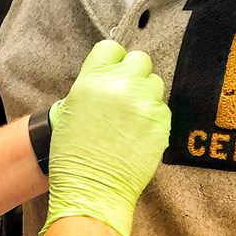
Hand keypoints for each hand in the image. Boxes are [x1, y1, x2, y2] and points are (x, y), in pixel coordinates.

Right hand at [42, 40, 170, 235]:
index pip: (111, 48)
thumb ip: (96, 84)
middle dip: (134, 74)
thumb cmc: (74, 152)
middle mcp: (120, 86)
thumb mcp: (73, 107)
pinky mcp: (160, 122)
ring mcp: (143, 104)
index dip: (113, 61)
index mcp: (92, 79)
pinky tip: (138, 133)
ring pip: (155, 84)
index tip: (113, 72)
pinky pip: (162, 108)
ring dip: (146, 95)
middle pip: (140, 60)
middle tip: (125, 94)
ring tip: (131, 117)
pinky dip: (153, 117)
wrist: (91, 187)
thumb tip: (114, 75)